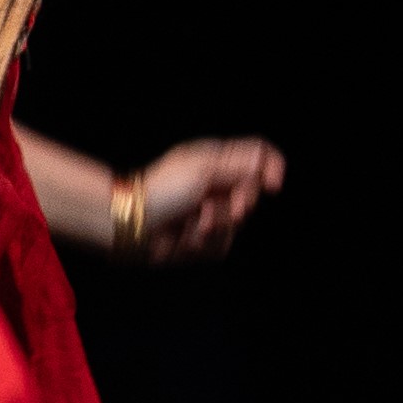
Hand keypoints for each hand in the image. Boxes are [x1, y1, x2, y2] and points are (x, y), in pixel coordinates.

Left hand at [121, 136, 287, 261]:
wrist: (130, 225)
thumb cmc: (162, 191)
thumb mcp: (204, 168)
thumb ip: (240, 164)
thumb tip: (268, 162)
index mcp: (214, 161)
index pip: (258, 157)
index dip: (271, 168)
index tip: (272, 186)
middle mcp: (214, 186)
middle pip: (251, 195)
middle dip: (236, 204)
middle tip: (217, 207)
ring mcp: (210, 214)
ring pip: (237, 225)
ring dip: (214, 225)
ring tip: (190, 222)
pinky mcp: (203, 240)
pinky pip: (222, 246)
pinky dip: (203, 242)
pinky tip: (183, 236)